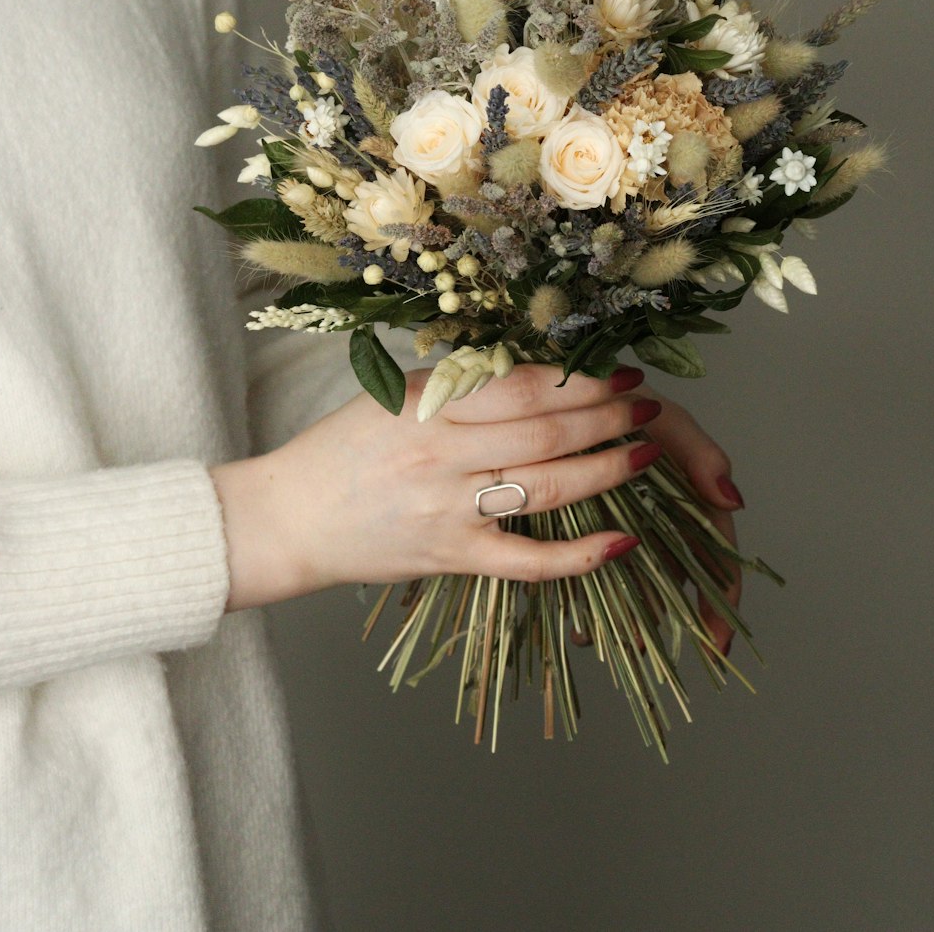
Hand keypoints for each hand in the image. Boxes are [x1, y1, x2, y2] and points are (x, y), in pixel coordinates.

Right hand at [210, 362, 667, 609]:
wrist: (288, 517)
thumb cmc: (342, 450)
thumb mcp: (395, 398)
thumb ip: (459, 388)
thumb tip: (532, 374)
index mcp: (430, 405)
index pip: (523, 388)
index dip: (580, 380)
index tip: (619, 371)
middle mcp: (443, 454)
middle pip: (546, 433)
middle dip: (607, 417)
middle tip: (645, 407)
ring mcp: (449, 510)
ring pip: (547, 488)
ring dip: (606, 469)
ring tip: (644, 453)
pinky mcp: (451, 558)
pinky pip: (527, 560)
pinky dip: (578, 555)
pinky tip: (622, 541)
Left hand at [569, 390, 743, 657]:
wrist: (558, 391)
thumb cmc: (620, 399)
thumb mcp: (666, 419)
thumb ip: (701, 453)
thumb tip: (733, 499)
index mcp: (687, 501)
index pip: (716, 562)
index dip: (720, 604)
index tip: (716, 644)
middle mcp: (658, 520)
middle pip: (671, 585)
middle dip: (658, 619)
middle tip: (639, 646)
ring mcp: (619, 527)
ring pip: (630, 588)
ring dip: (619, 615)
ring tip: (595, 634)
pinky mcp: (577, 529)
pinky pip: (586, 575)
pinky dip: (582, 599)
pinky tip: (569, 616)